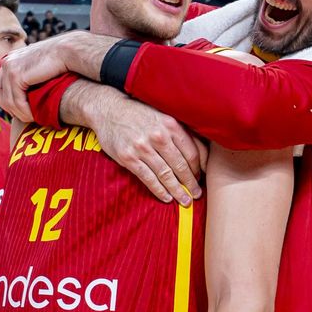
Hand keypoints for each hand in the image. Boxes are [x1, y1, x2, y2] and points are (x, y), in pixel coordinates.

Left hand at [0, 31, 105, 119]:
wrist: (66, 51)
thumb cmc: (58, 61)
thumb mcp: (38, 67)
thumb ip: (29, 75)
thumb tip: (28, 90)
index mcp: (10, 59)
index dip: (7, 100)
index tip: (19, 111)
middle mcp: (7, 62)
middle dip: (10, 108)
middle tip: (24, 118)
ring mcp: (10, 68)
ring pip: (8, 100)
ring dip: (19, 113)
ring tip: (32, 119)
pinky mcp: (16, 75)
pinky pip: (16, 101)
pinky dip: (24, 111)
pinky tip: (34, 115)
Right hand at [91, 96, 205, 204]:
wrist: (109, 110)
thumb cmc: (140, 114)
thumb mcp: (163, 116)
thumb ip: (181, 132)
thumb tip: (203, 152)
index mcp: (171, 124)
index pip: (192, 152)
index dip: (199, 168)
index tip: (201, 178)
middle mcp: (158, 136)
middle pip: (180, 165)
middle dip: (191, 183)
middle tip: (197, 195)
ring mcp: (143, 147)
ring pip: (165, 174)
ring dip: (177, 190)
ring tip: (185, 200)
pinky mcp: (128, 158)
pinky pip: (148, 178)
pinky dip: (159, 190)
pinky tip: (166, 198)